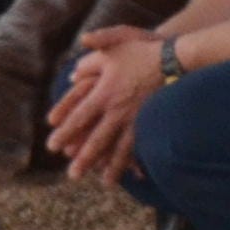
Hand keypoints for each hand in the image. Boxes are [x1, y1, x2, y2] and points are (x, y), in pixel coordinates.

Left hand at [50, 25, 165, 184]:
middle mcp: (119, 110)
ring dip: (112, 166)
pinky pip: (143, 144)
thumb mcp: (111, 47)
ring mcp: (138, 118)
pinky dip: (137, 159)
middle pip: (98, 139)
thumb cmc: (143, 50)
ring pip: (121, 148)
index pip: (79, 116)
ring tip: (104, 183)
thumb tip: (71, 76)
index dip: (65, 132)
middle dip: (84, 159)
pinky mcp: (153, 121)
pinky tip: (135, 173)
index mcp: (104, 92)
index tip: (52, 147)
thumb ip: (89, 61)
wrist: (177, 58)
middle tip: (72, 176)